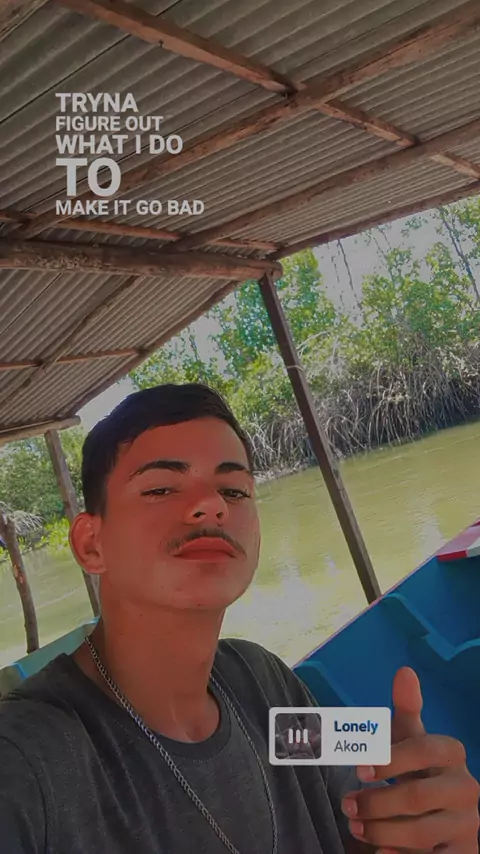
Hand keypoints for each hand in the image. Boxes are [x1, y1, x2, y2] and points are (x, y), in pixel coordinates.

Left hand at [341, 667, 479, 852]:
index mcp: (452, 753)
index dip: (389, 760)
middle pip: (417, 796)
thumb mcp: (411, 739)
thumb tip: (405, 671)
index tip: (358, 770)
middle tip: (347, 805)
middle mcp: (466, 787)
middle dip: (375, 802)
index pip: (423, 749)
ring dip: (380, 831)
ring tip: (355, 826)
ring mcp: (468, 823)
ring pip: (420, 832)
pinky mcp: (464, 852)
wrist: (449, 817)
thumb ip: (407, 709)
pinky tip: (382, 853)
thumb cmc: (419, 769)